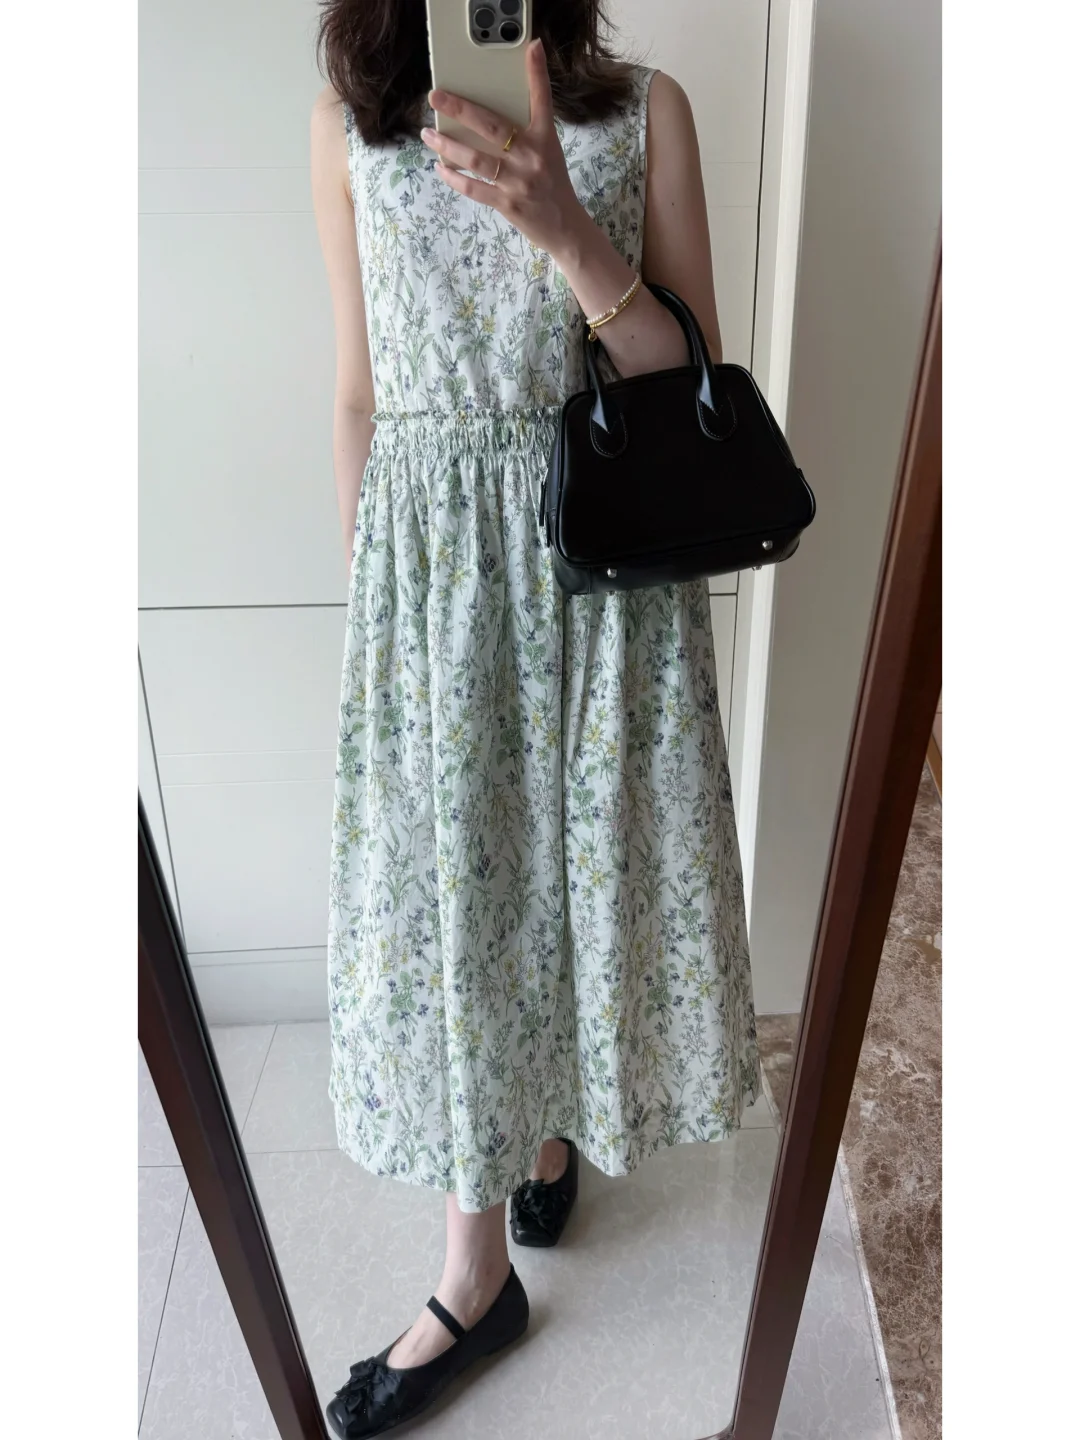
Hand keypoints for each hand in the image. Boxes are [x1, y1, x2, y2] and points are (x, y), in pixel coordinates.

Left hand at [422, 39, 586, 261]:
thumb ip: (525, 132)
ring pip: (476, 159)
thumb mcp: (548, 152)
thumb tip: (491, 116)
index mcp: (545, 139)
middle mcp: (532, 157)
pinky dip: (454, 178)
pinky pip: (474, 188)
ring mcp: (518, 182)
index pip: (541, 101)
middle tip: (436, 97)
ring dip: (447, 146)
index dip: (537, 74)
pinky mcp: (507, 204)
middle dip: (461, 109)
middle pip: (492, 127)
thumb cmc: (552, 185)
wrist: (564, 227)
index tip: (532, 47)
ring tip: (428, 135)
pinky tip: (440, 168)